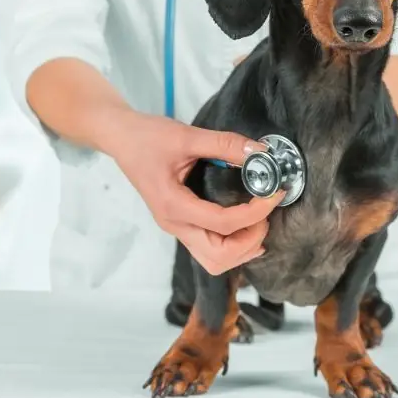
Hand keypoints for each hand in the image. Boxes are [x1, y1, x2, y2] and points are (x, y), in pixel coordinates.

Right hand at [107, 109, 282, 275]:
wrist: (121, 138)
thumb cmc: (147, 137)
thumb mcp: (187, 136)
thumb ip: (225, 144)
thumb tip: (260, 152)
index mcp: (173, 206)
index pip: (224, 224)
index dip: (256, 213)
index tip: (275, 194)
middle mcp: (174, 225)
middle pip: (219, 257)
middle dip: (249, 240)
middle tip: (266, 212)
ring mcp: (176, 228)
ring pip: (214, 261)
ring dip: (241, 249)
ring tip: (258, 221)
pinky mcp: (180, 224)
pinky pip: (209, 249)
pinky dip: (233, 246)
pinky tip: (247, 227)